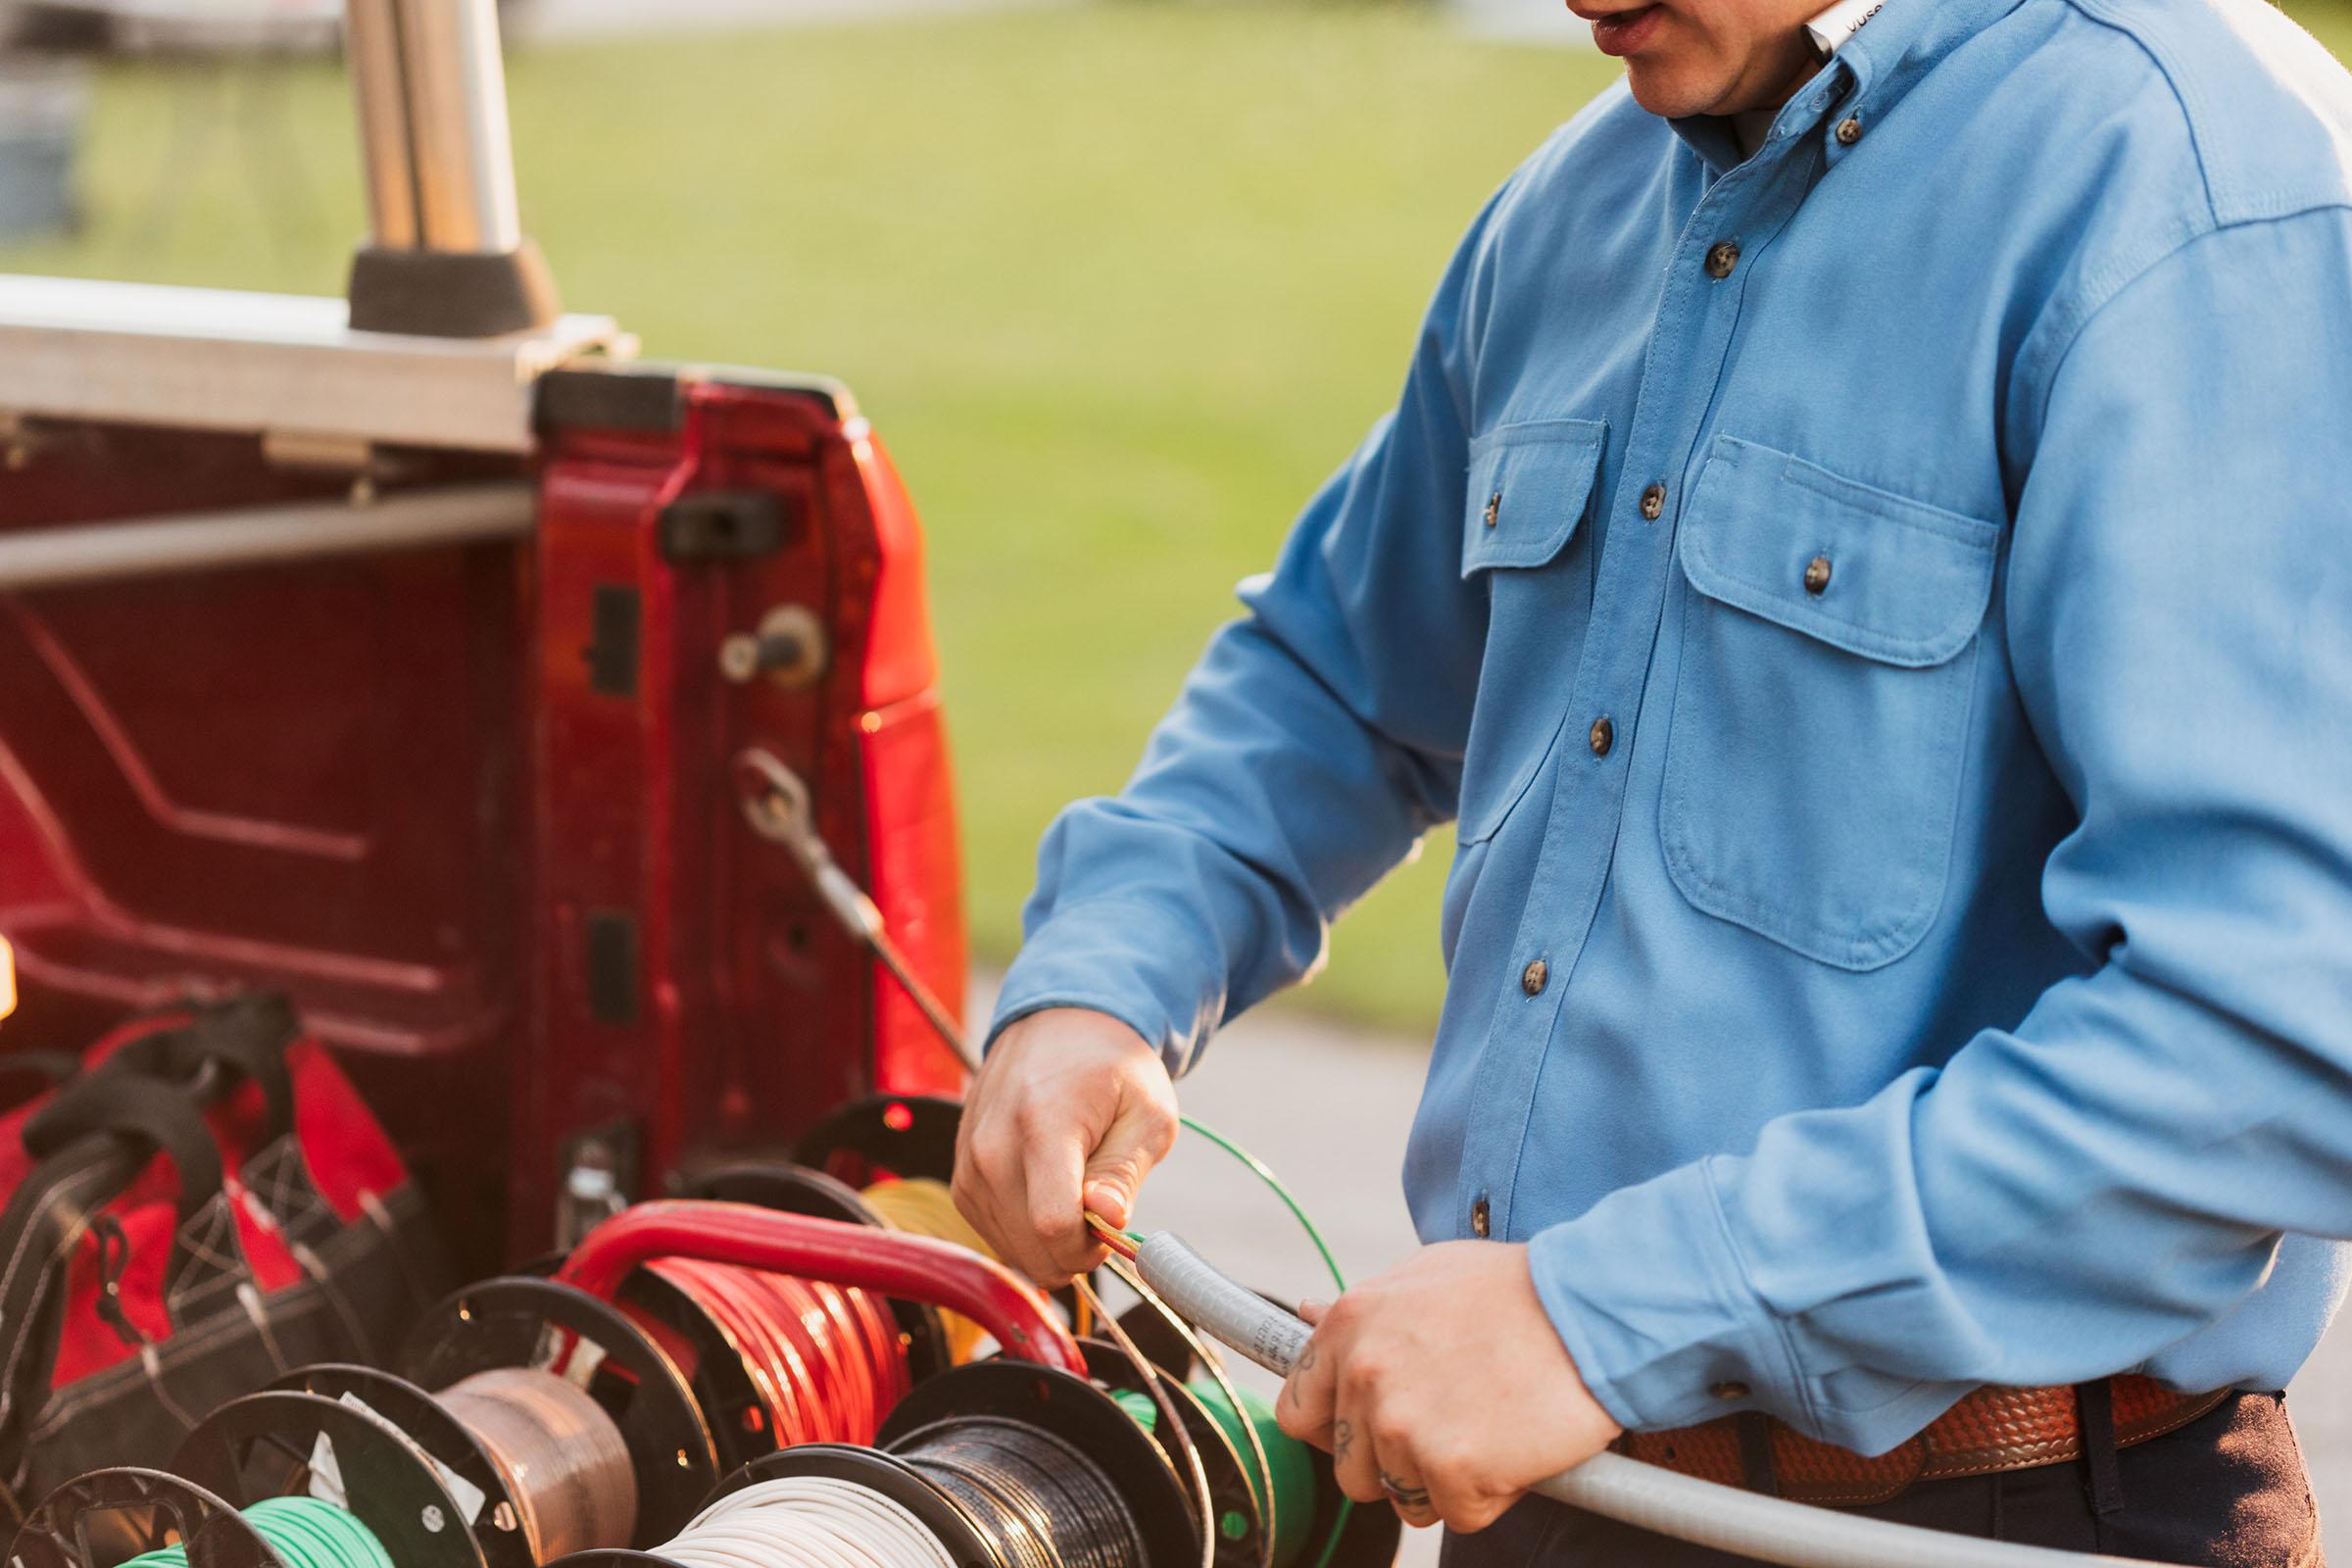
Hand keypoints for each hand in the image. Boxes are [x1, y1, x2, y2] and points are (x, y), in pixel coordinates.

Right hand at [952, 1008, 1177, 1284]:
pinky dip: (1025, 1232)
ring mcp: (969, 1162)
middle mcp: (992, 1146)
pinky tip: (1049, 1195)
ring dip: (1049, 1242)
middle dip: (1073, 1250)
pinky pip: (993, 1232)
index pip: (1052, 1225)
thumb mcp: (1147, 1111)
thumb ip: (1125, 1170)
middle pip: (1029, 1247)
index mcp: (1042, 1125)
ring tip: (1075, 1191)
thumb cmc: (1113, 1067)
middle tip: (1098, 1210)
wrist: (1060, 1022)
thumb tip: (1108, 1217)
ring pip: (1010, 1248)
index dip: (1090, 1247)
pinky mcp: (961, 1175)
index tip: (1111, 1224)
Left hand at [1276, 1241, 1621, 1531]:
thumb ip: (1367, 1309)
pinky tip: (1514, 1447)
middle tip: (1450, 1428)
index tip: (1366, 1433)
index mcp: (1350, 1324)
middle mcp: (1365, 1376)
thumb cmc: (1518, 1290)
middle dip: (1396, 1462)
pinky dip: (1489, 1494)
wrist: (1593, 1310)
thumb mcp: (1427, 1275)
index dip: (1334, 1432)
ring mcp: (1405, 1426)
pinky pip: (1457, 1513)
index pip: (1299, 1411)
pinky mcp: (1452, 1468)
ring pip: (1403, 1497)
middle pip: (1351, 1469)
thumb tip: (1307, 1313)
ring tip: (1488, 1430)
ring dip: (1443, 1481)